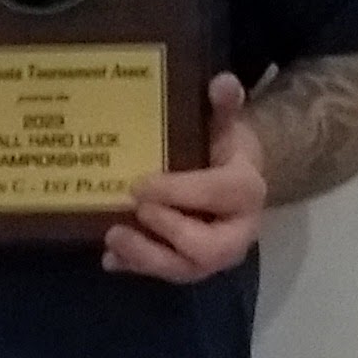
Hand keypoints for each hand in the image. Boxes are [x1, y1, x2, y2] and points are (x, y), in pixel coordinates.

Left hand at [104, 73, 267, 282]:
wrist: (234, 181)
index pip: (218, 193)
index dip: (179, 191)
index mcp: (247, 191)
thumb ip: (224, 106)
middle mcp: (238, 232)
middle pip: (209, 248)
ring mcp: (216, 257)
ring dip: (146, 257)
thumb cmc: (224, 151)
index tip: (139, 184)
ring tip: (112, 237)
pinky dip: (136, 268)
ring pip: (186, 270)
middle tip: (134, 208)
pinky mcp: (193, 268)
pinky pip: (166, 275)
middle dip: (168, 230)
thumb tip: (222, 82)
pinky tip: (110, 259)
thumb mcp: (227, 125)